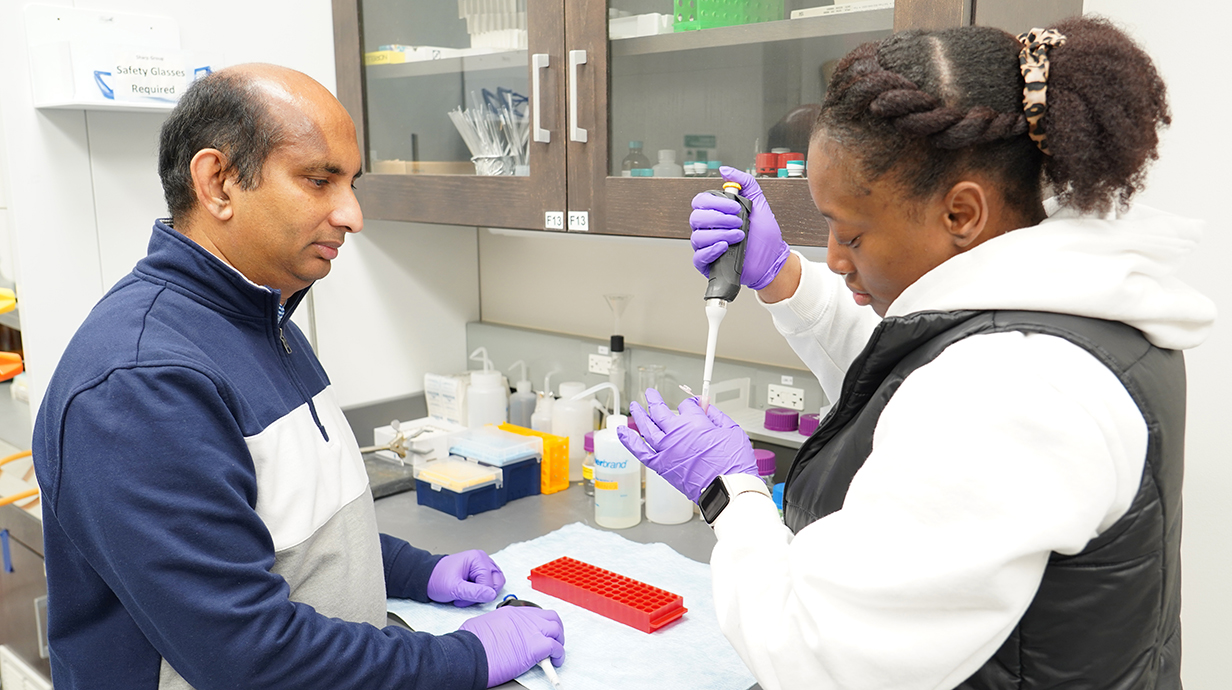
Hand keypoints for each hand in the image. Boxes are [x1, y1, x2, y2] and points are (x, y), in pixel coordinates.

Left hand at [428, 550, 506, 606]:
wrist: (427, 578)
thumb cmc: (437, 579)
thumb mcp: (454, 588)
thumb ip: (474, 592)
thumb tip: (491, 595)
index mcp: (477, 559)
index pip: (490, 583)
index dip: (478, 595)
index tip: (462, 598)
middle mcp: (483, 559)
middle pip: (497, 582)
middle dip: (482, 594)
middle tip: (465, 596)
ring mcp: (483, 565)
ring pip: (495, 584)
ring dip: (482, 593)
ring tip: (466, 594)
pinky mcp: (481, 572)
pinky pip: (489, 584)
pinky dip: (481, 591)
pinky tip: (469, 592)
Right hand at [459, 606, 565, 687]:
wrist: (469, 653)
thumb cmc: (470, 643)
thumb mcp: (482, 625)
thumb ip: (495, 627)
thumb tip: (496, 635)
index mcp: (511, 613)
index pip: (533, 614)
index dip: (539, 624)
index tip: (539, 632)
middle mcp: (524, 618)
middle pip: (550, 618)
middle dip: (554, 629)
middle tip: (553, 639)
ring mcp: (532, 630)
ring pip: (556, 630)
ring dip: (558, 641)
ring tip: (555, 652)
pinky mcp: (536, 647)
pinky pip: (556, 648)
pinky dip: (559, 655)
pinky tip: (555, 662)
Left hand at [617, 388, 756, 501]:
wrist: (728, 490)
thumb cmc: (733, 464)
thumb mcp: (733, 431)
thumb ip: (717, 415)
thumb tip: (707, 406)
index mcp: (694, 422)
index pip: (686, 406)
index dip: (690, 404)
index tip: (693, 405)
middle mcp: (676, 434)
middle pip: (660, 411)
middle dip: (654, 400)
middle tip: (650, 394)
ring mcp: (666, 450)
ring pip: (647, 428)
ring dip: (639, 415)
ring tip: (634, 406)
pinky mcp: (661, 466)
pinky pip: (640, 450)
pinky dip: (629, 440)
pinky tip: (622, 432)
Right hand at [689, 166, 790, 290]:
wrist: (772, 259)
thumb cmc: (765, 234)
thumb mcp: (758, 202)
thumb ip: (744, 182)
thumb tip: (726, 171)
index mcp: (716, 213)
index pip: (701, 201)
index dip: (716, 203)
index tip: (735, 207)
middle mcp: (709, 228)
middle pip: (696, 218)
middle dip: (719, 218)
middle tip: (737, 221)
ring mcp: (707, 246)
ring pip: (697, 237)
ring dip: (720, 234)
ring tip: (738, 235)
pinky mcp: (708, 263)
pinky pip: (698, 257)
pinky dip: (711, 250)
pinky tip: (725, 246)